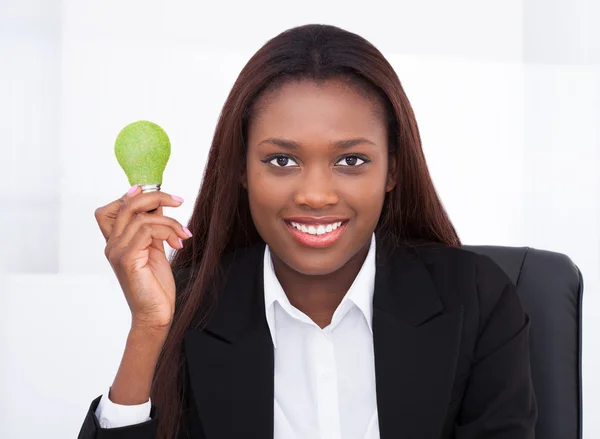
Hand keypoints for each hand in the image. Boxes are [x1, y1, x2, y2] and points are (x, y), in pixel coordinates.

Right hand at [95, 185, 192, 330]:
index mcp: (116, 242)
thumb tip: (158, 205)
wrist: (156, 314)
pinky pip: (146, 230)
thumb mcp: (155, 249)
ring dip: (170, 221)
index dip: (130, 196)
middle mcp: (112, 245)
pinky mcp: (128, 259)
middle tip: (179, 201)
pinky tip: (178, 243)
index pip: (110, 209)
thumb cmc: (155, 286)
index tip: (156, 194)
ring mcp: (117, 252)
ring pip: (141, 216)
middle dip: (155, 196)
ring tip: (184, 234)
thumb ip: (153, 228)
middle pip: (127, 204)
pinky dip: (167, 231)